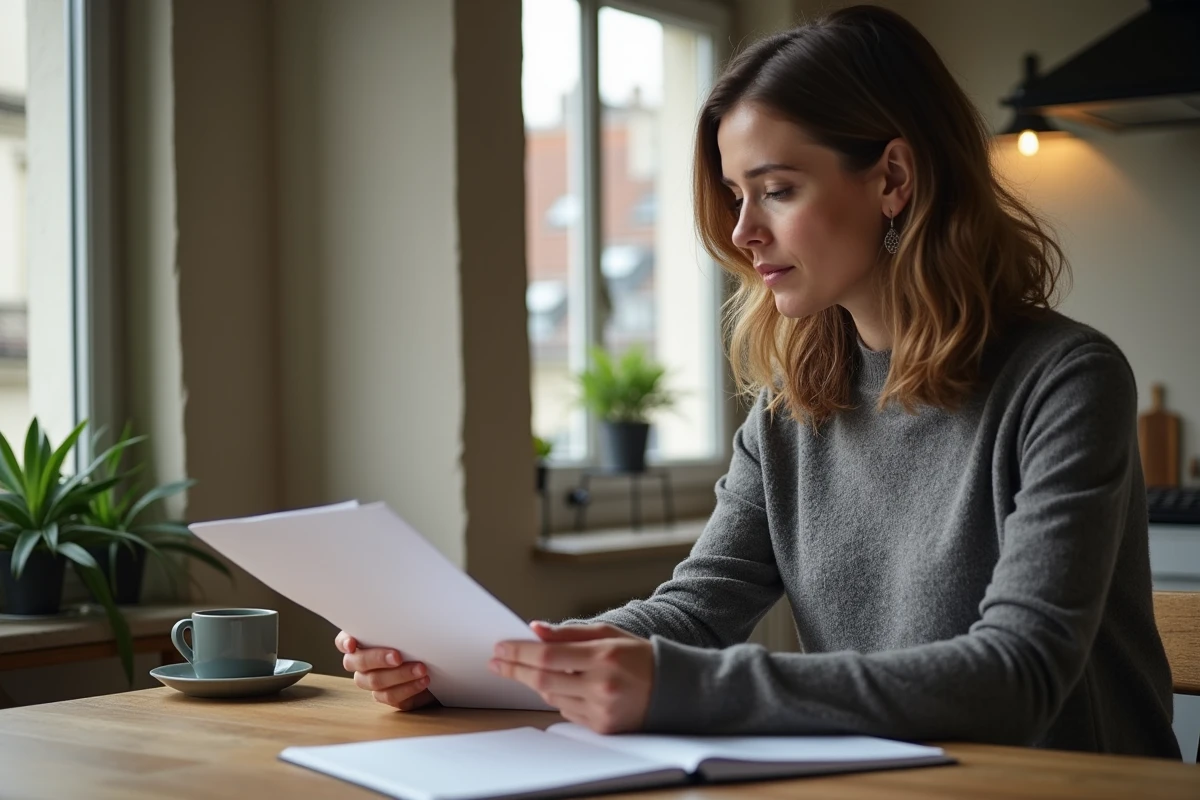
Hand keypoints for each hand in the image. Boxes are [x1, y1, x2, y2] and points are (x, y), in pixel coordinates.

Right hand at [335, 631, 437, 711]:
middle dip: (378, 658)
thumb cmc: (419, 639)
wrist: (440, 662)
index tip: (352, 644)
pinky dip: (408, 688)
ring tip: (421, 669)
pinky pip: (391, 697)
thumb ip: (398, 625)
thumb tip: (401, 617)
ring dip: (400, 675)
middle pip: (357, 663)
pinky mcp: (388, 696)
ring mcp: (373, 682)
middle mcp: (362, 664)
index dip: (344, 642)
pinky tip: (423, 682)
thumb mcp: (409, 629)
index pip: (342, 641)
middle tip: (398, 657)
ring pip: (375, 681)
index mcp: (363, 641)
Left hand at [490, 621, 653, 733]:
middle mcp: (601, 685)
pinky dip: (558, 698)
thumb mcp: (609, 634)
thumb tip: (535, 629)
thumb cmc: (640, 657)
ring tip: (524, 670)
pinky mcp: (602, 727)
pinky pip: (567, 712)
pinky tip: (560, 686)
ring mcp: (601, 709)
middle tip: (497, 661)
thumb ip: (570, 633)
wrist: (675, 690)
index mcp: (603, 656)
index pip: (549, 655)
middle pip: (543, 679)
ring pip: (551, 697)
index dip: (520, 652)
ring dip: (535, 683)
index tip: (500, 648)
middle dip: (515, 669)